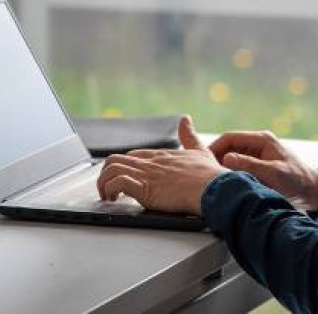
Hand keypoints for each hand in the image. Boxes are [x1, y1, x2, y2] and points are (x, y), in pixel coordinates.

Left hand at [96, 116, 227, 214]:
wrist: (214, 188)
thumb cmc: (209, 175)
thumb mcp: (200, 149)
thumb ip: (190, 135)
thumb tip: (186, 119)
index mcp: (162, 155)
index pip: (132, 156)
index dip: (124, 166)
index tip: (124, 178)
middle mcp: (151, 162)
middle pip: (115, 160)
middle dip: (107, 175)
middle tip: (110, 190)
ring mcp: (146, 174)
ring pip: (111, 169)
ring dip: (104, 184)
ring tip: (108, 197)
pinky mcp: (144, 188)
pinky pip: (117, 183)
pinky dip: (110, 190)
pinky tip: (114, 199)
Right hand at [209, 130, 317, 211]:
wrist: (313, 191)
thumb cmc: (296, 181)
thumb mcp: (272, 173)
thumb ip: (249, 165)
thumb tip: (226, 158)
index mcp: (262, 139)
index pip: (230, 137)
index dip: (214, 148)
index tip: (203, 161)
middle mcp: (259, 143)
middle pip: (229, 146)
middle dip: (216, 158)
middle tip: (205, 173)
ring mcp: (258, 154)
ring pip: (232, 156)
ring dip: (223, 166)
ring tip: (213, 180)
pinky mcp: (259, 164)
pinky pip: (239, 165)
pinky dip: (231, 172)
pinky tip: (225, 183)